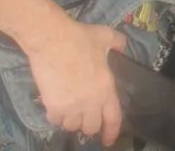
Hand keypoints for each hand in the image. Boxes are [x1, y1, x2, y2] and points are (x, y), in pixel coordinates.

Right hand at [23, 18, 126, 144]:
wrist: (52, 40)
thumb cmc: (80, 38)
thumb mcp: (106, 36)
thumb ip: (118, 43)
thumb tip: (122, 47)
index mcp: (106, 88)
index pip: (113, 118)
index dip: (111, 132)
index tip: (109, 140)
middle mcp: (91, 102)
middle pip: (91, 127)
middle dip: (88, 124)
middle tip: (84, 116)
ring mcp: (71, 107)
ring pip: (72, 126)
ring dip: (71, 120)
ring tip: (69, 110)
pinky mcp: (53, 107)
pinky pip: (55, 120)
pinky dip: (56, 116)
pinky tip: (55, 106)